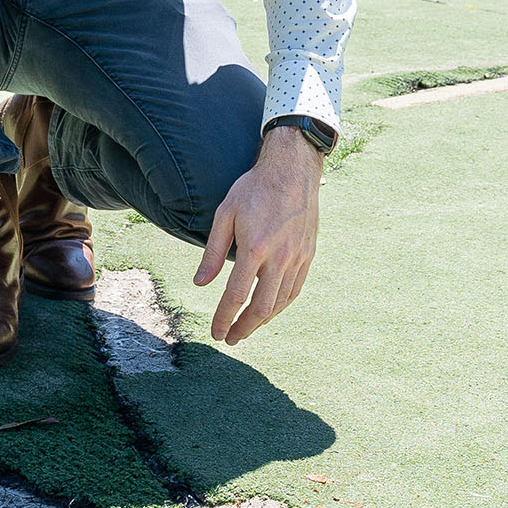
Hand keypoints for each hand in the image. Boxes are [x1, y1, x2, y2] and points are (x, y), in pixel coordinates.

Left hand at [194, 126, 323, 343]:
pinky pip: (295, 290)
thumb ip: (212, 252)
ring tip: (246, 328)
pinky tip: (269, 310)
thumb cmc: (254, 189)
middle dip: (243, 328)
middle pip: (261, 308)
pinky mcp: (308, 255)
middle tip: (230, 338)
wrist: (292, 170)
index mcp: (255, 248)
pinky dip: (280, 306)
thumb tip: (199, 283)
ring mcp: (297, 258)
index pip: (236, 296)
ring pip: (280, 303)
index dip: (224, 319)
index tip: (216, 332)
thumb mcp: (225, 214)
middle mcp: (279, 258)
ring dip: (262, 321)